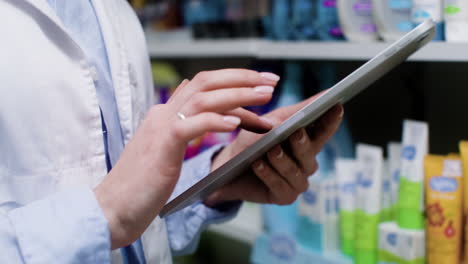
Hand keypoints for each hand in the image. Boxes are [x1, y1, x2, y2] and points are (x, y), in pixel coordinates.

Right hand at [94, 69, 279, 248]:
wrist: (114, 207)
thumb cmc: (144, 184)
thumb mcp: (166, 151)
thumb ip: (184, 129)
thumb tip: (210, 114)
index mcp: (166, 113)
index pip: (204, 87)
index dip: (235, 82)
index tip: (261, 86)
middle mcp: (163, 113)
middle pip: (206, 81)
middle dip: (242, 77)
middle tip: (272, 80)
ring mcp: (161, 126)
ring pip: (204, 96)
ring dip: (238, 93)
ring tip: (265, 95)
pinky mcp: (163, 144)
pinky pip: (193, 124)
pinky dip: (217, 120)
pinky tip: (236, 122)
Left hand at [206, 96, 342, 205]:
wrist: (228, 166)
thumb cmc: (252, 141)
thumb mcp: (271, 121)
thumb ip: (296, 111)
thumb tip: (321, 97)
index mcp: (307, 142)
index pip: (324, 131)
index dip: (331, 120)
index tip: (337, 106)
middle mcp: (306, 164)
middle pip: (310, 154)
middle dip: (302, 143)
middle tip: (296, 132)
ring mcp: (297, 182)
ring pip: (295, 171)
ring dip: (282, 160)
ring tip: (271, 150)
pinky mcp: (284, 197)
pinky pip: (280, 186)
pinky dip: (268, 174)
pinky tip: (258, 165)